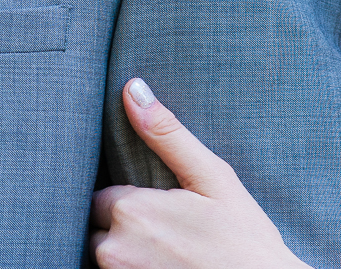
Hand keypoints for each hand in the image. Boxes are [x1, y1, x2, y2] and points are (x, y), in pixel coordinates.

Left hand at [89, 79, 310, 268]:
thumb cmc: (243, 239)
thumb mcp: (212, 178)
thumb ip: (166, 134)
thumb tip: (132, 89)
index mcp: (130, 211)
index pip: (100, 194)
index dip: (127, 198)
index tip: (157, 205)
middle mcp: (113, 249)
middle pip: (96, 227)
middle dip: (122, 225)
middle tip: (166, 229)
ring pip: (104, 255)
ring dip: (125, 250)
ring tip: (166, 249)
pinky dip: (134, 267)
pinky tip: (164, 265)